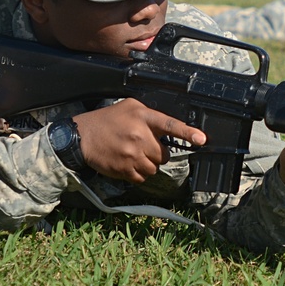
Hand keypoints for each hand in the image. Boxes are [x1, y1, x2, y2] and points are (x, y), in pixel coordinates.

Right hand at [73, 100, 205, 183]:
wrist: (82, 137)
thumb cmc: (107, 120)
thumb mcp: (129, 107)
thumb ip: (150, 115)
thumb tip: (168, 127)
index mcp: (143, 118)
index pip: (170, 125)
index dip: (187, 133)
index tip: (201, 139)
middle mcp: (140, 136)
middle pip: (164, 155)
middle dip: (157, 153)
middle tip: (143, 146)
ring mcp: (132, 155)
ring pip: (154, 168)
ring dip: (147, 164)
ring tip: (133, 154)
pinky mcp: (125, 170)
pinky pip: (142, 178)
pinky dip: (137, 173)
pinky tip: (127, 163)